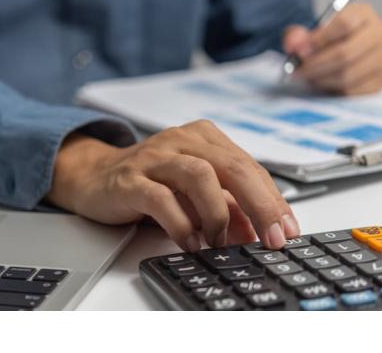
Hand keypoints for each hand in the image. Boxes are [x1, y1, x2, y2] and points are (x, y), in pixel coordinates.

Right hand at [47, 120, 299, 251]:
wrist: (93, 177)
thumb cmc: (149, 183)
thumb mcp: (193, 194)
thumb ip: (226, 207)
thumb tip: (258, 232)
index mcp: (203, 137)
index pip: (249, 166)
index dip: (273, 200)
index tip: (288, 230)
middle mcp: (181, 140)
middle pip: (233, 167)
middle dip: (260, 206)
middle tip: (273, 239)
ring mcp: (154, 156)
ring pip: (200, 176)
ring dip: (218, 215)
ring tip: (221, 243)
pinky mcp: (130, 178)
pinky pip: (162, 199)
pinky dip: (182, 225)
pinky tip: (191, 243)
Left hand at [284, 3, 381, 94]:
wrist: (345, 51)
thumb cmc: (327, 40)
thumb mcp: (310, 32)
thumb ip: (297, 35)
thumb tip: (293, 45)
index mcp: (363, 13)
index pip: (344, 23)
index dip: (319, 39)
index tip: (300, 51)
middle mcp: (380, 32)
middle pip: (345, 52)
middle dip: (315, 65)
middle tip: (297, 71)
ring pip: (348, 74)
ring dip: (321, 79)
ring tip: (308, 77)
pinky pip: (353, 90)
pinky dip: (332, 89)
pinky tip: (322, 83)